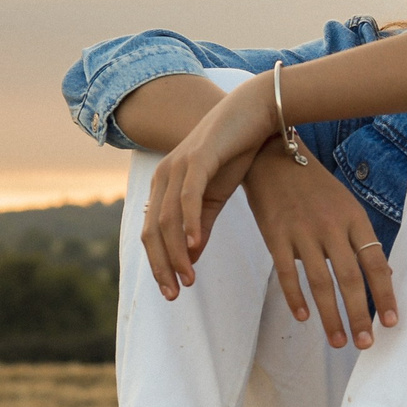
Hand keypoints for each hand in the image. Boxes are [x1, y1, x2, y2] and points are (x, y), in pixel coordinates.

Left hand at [140, 79, 274, 299]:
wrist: (254, 113)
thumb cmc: (235, 153)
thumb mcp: (216, 196)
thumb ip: (201, 226)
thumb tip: (191, 258)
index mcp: (164, 186)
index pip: (151, 233)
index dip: (158, 264)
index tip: (172, 291)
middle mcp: (164, 176)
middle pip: (152, 231)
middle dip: (161, 266)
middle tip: (175, 293)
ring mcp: (178, 166)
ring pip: (168, 219)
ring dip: (176, 252)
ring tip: (188, 278)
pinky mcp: (198, 159)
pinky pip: (188, 198)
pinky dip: (190, 224)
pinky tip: (196, 247)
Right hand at [243, 144, 399, 348]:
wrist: (271, 158)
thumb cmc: (314, 187)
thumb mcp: (346, 206)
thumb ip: (362, 241)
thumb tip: (385, 275)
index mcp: (354, 219)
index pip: (375, 262)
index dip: (385, 294)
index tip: (392, 322)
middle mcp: (331, 226)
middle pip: (350, 278)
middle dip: (359, 314)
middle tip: (365, 344)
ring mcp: (302, 232)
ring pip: (320, 282)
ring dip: (330, 316)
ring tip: (338, 341)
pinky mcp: (275, 236)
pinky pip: (288, 273)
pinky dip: (296, 298)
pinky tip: (304, 317)